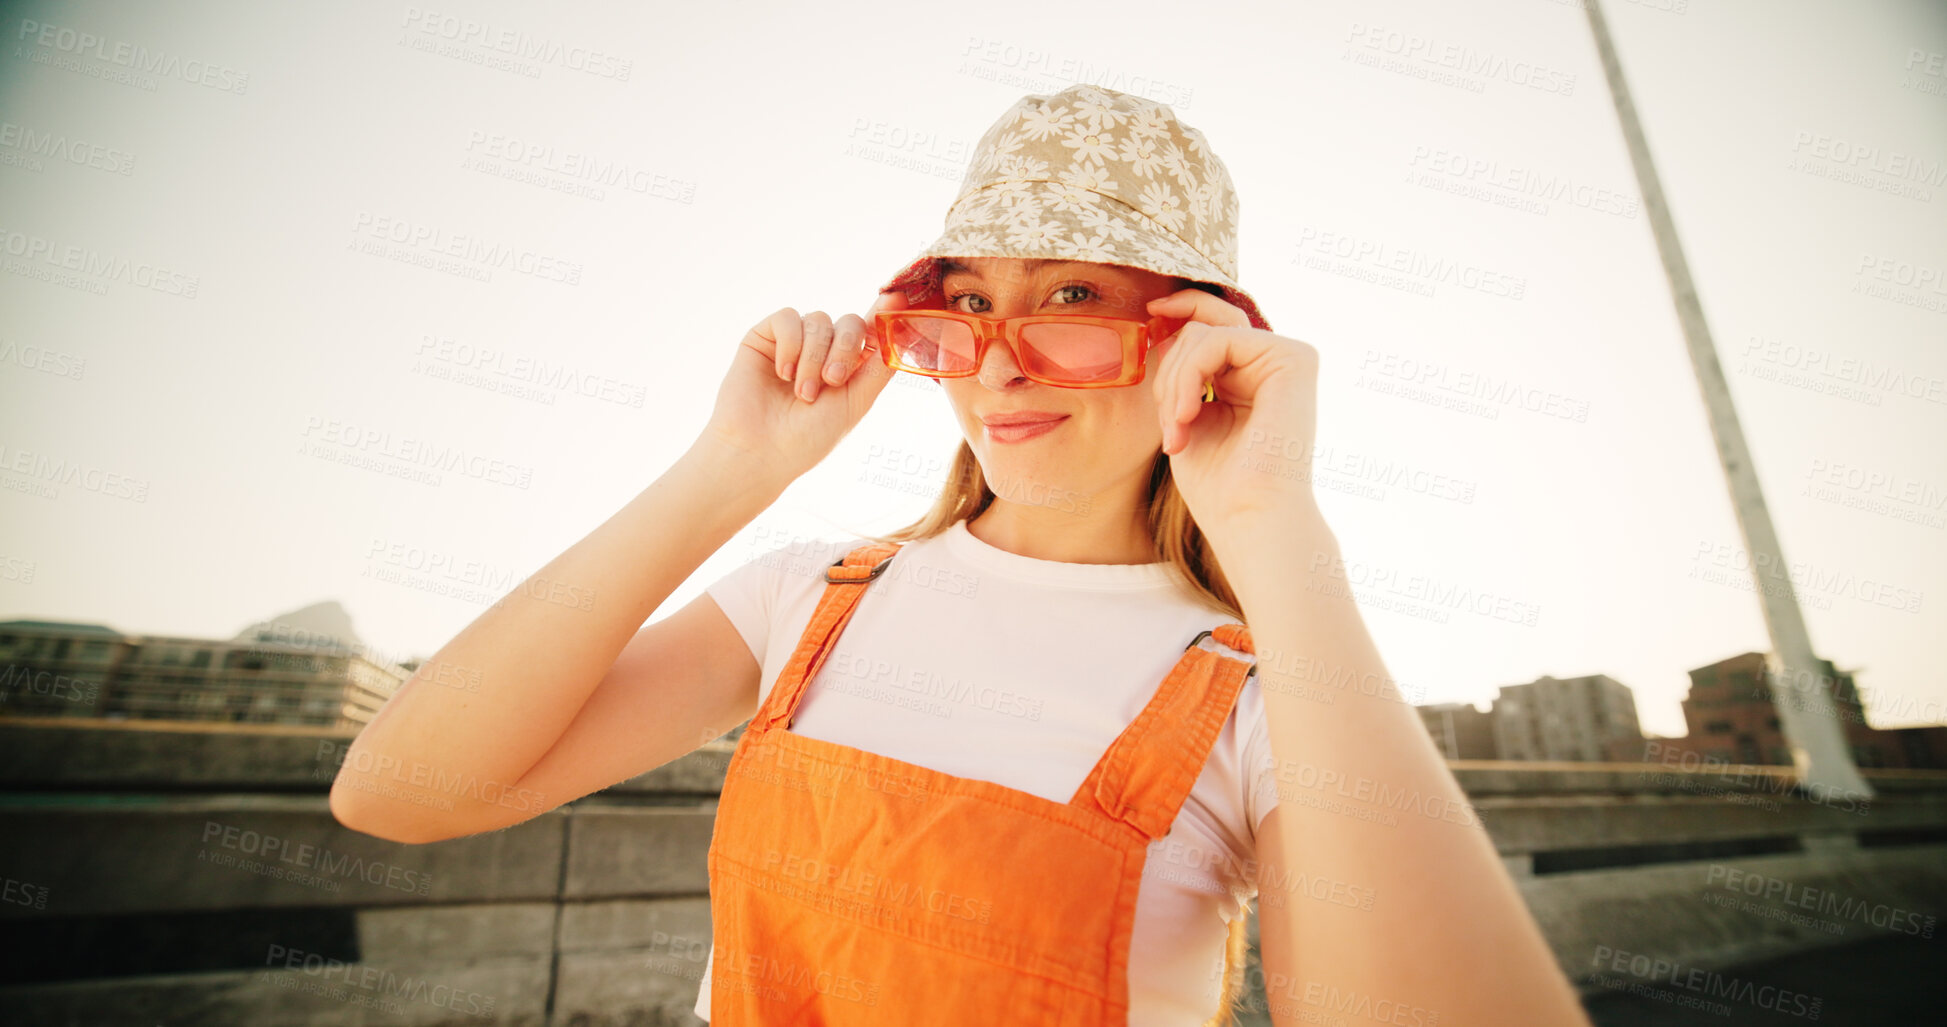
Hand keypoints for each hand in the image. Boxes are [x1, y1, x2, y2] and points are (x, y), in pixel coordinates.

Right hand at [700, 289, 910, 480]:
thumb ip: (880, 366)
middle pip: (849, 322)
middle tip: (832, 381)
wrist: (760, 451)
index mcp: (849, 367)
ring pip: (819, 320)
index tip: (896, 299)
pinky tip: (783, 373)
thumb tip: (901, 328)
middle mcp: (822, 351)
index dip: (884, 313)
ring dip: (814, 356)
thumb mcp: (856, 402)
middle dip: (845, 349)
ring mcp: (793, 342)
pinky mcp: (764, 337)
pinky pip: (787, 318)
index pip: (872, 331)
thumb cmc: (808, 437)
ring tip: (803, 392)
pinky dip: (790, 344)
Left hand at [1144, 289, 1321, 533]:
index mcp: (1255, 377)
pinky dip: (1189, 377)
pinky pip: (1218, 341)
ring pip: (1204, 334)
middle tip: (1170, 426)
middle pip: (1202, 328)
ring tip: (1178, 431)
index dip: (1183, 309)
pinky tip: (1189, 416)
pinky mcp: (1294, 359)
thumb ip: (1182, 374)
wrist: (1249, 520)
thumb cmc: (1218, 486)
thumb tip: (1165, 328)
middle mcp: (1276, 364)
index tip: (1149, 316)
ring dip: (1175, 384)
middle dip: (1169, 373)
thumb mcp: (1187, 417)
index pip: (1211, 327)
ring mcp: (1288, 358)